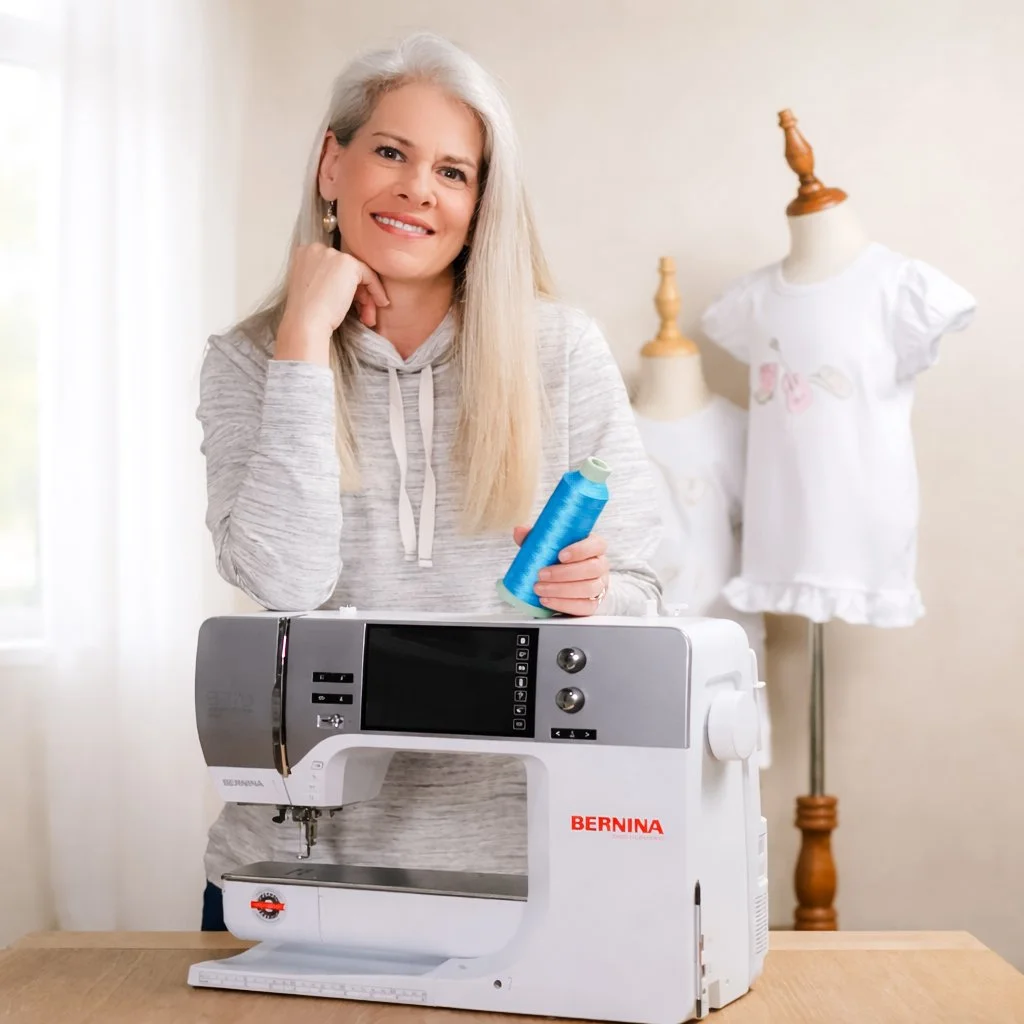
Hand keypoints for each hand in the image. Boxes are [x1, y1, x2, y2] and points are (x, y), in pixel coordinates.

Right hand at [275, 244, 388, 364]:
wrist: (306, 323)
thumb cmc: (308, 315)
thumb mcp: (313, 290)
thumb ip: (326, 280)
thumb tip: (353, 286)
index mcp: (304, 254)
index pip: (333, 268)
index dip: (344, 288)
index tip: (351, 306)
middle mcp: (316, 249)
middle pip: (346, 271)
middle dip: (358, 294)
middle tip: (363, 315)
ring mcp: (332, 254)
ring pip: (358, 274)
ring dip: (366, 297)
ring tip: (368, 318)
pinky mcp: (348, 263)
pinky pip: (369, 275)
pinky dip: (376, 291)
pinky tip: (379, 304)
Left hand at [513, 526, 609, 616]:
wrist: (566, 582)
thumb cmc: (560, 559)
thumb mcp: (549, 545)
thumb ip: (536, 537)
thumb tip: (519, 530)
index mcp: (594, 547)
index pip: (596, 545)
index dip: (580, 550)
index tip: (560, 555)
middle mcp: (600, 565)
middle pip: (592, 569)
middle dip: (564, 573)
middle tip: (541, 575)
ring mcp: (599, 586)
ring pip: (588, 589)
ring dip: (561, 590)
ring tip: (540, 589)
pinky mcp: (593, 604)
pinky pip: (584, 607)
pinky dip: (563, 604)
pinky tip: (547, 600)